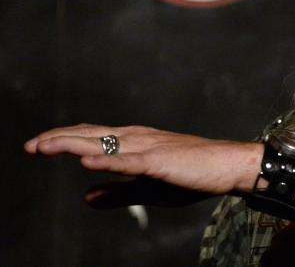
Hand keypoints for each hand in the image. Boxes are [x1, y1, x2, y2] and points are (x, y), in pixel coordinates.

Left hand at [24, 124, 262, 196]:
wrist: (227, 165)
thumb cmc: (192, 174)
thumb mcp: (148, 188)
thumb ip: (117, 191)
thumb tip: (86, 197)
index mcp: (135, 141)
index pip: (92, 135)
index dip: (64, 139)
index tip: (38, 146)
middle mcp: (138, 137)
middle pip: (90, 134)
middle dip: (58, 139)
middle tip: (30, 146)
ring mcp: (149, 147)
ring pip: (104, 142)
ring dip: (73, 143)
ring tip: (46, 147)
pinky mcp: (160, 161)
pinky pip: (129, 160)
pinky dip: (107, 159)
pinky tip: (87, 161)